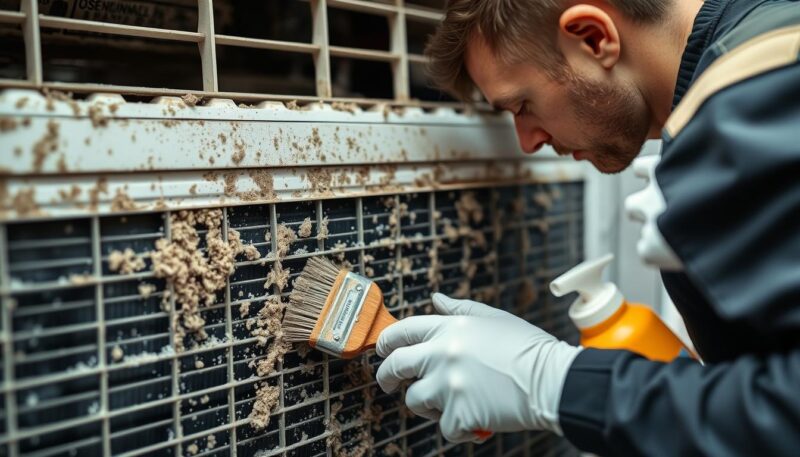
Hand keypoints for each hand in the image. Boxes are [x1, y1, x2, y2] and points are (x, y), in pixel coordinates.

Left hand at [376, 293, 581, 442]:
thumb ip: (459, 309)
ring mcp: (448, 385)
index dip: (386, 342)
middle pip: (395, 366)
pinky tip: (476, 419)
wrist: (552, 380)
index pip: (402, 331)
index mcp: (450, 328)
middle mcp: (443, 354)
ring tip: (451, 403)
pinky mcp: (458, 413)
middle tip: (389, 384)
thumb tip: (436, 299)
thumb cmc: (527, 348)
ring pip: (415, 400)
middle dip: (387, 377)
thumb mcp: (493, 318)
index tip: (383, 351)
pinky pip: (444, 427)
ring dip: (428, 405)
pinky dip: (459, 428)